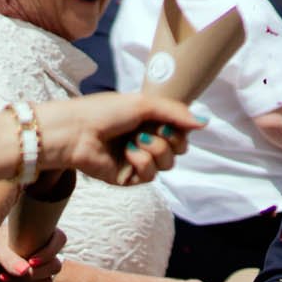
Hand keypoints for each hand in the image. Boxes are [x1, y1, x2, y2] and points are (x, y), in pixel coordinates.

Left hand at [0, 228, 63, 281]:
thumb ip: (9, 258)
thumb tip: (26, 270)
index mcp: (34, 236)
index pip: (58, 239)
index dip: (50, 251)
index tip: (31, 260)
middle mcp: (37, 253)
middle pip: (55, 265)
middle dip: (37, 273)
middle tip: (18, 273)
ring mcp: (33, 271)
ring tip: (5, 277)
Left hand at [34, 93, 204, 185]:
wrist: (76, 131)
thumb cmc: (104, 112)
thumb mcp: (145, 104)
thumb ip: (177, 113)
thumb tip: (205, 123)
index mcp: (149, 122)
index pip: (181, 131)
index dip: (180, 128)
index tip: (168, 121)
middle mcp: (146, 141)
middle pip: (179, 149)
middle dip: (170, 139)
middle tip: (153, 131)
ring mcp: (138, 160)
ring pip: (168, 163)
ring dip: (155, 149)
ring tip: (135, 141)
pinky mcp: (129, 177)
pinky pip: (151, 175)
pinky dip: (141, 161)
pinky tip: (127, 153)